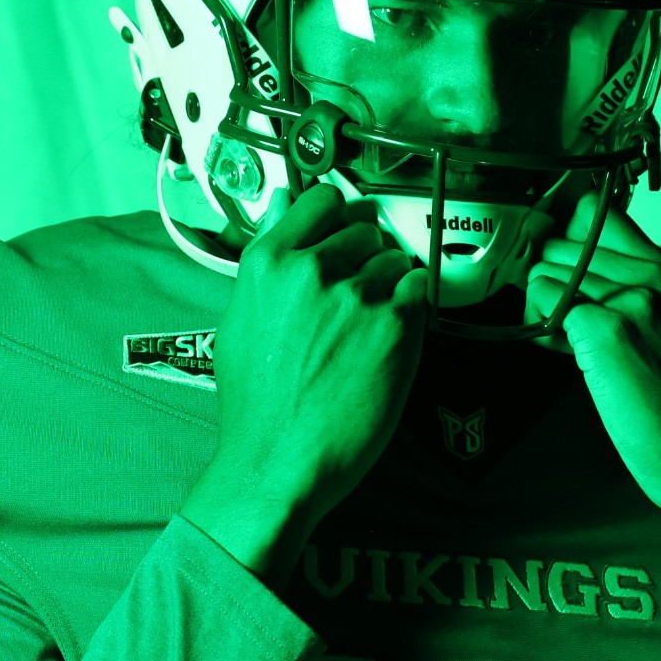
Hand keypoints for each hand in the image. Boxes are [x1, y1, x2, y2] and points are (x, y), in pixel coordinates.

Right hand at [213, 183, 428, 520]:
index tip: (347, 226)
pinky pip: (420, 289)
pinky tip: (395, 333)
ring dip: (393, 283)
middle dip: (368, 256)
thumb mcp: (239, 325)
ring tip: (375, 323)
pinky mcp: (398, 323)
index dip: (339, 216)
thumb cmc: (256, 408)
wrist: (279, 460)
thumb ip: (272, 281)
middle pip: (365, 231)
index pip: (321, 201)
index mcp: (268, 263)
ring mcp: (359, 293)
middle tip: (362, 292)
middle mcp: (314, 268)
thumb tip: (294, 256)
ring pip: (397, 260)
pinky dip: (415, 305)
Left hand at [524, 192, 660, 522]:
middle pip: (562, 247)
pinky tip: (569, 359)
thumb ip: (624, 299)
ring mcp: (629, 299)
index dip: (569, 255)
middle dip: (552, 287)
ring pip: (545, 273)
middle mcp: (652, 277)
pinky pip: (543, 305)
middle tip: (567, 330)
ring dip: (544, 310)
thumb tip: (566, 280)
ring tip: (571, 348)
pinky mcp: (606, 329)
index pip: (597, 221)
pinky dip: (543, 332)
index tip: (565, 285)